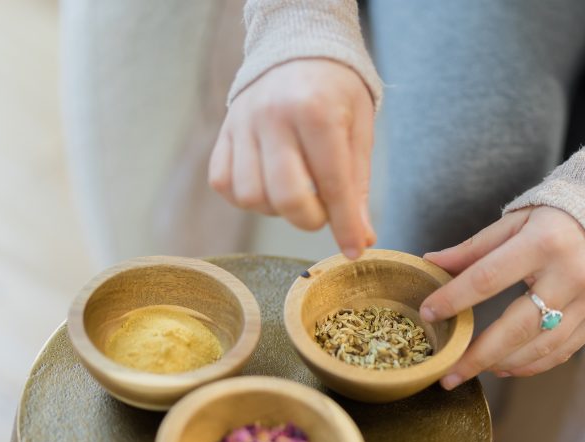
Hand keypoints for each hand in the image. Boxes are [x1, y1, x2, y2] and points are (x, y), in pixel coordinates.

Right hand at [208, 58, 375, 258]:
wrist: (296, 48)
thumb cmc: (334, 91)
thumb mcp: (359, 129)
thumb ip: (358, 185)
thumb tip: (361, 238)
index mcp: (316, 111)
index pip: (333, 184)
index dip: (345, 225)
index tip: (353, 250)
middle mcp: (274, 117)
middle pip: (286, 197)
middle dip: (311, 219)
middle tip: (323, 210)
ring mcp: (243, 124)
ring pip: (251, 196)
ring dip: (277, 209)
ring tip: (295, 192)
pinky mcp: (223, 133)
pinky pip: (224, 183)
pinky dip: (247, 197)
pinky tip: (268, 186)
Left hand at [420, 206, 584, 386]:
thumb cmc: (557, 217)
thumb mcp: (514, 222)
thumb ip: (473, 249)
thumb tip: (431, 264)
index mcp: (542, 244)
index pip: (488, 278)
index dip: (455, 299)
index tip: (427, 314)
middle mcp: (569, 275)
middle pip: (517, 327)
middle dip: (478, 355)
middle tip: (448, 374)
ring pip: (541, 347)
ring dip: (503, 364)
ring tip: (472, 370)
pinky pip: (562, 351)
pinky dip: (531, 365)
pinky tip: (504, 367)